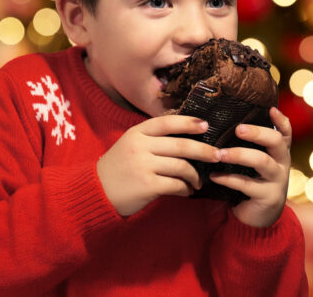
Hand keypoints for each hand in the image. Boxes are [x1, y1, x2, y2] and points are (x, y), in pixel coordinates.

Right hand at [97, 115, 220, 215]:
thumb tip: (186, 136)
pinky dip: (185, 188)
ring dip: (195, 175)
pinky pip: (176, 185)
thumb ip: (152, 139)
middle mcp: (140, 146)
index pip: (167, 122)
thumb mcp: (129, 145)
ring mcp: (143, 166)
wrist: (96, 191)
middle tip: (217, 155)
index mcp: (136, 133)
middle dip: (203, 151)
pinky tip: (187, 191)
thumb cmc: (118, 168)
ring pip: (181, 166)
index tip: (205, 125)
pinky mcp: (147, 185)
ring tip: (198, 181)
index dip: (188, 122)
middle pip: (181, 145)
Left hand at [209, 107, 291, 227]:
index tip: (270, 108)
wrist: (258, 218)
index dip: (281, 120)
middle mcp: (282, 164)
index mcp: (279, 153)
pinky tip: (214, 176)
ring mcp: (277, 181)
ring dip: (239, 155)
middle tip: (238, 129)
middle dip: (257, 133)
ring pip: (262, 161)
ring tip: (219, 154)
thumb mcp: (252, 164)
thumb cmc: (251, 183)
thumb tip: (220, 124)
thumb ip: (246, 147)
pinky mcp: (268, 197)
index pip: (285, 133)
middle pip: (276, 142)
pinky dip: (228, 178)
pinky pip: (246, 184)